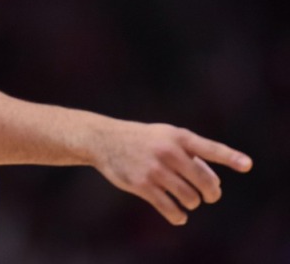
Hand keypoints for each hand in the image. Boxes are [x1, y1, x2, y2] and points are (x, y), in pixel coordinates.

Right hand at [94, 121, 251, 224]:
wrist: (104, 140)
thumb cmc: (144, 139)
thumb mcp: (167, 137)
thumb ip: (193, 156)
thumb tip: (215, 185)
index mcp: (178, 137)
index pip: (209, 148)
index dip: (230, 157)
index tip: (247, 165)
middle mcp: (168, 151)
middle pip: (204, 182)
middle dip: (211, 193)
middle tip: (209, 196)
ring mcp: (155, 169)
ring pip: (190, 197)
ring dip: (192, 203)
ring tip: (188, 200)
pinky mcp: (142, 185)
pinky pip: (170, 209)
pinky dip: (178, 216)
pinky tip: (179, 216)